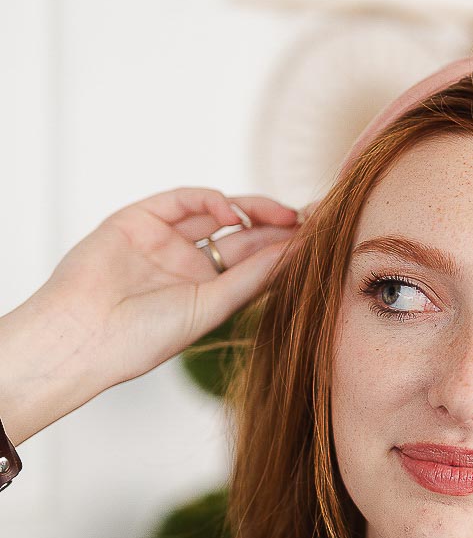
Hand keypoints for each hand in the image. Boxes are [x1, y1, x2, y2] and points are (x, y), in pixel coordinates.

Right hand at [33, 187, 304, 391]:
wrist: (82, 335)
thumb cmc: (142, 338)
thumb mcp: (210, 308)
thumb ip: (253, 278)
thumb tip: (298, 253)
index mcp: (207, 293)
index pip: (256, 263)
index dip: (288, 249)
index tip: (325, 240)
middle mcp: (189, 264)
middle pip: (245, 235)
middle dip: (281, 224)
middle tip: (318, 216)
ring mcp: (165, 239)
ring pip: (219, 213)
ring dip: (255, 208)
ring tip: (287, 213)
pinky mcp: (141, 218)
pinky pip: (185, 199)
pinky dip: (212, 199)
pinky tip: (234, 211)